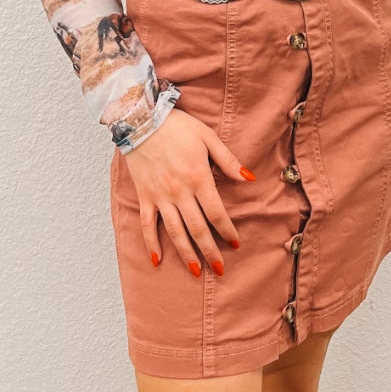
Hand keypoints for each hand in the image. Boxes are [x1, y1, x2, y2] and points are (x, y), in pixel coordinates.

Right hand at [121, 108, 250, 277]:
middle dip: (210, 250)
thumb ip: (228, 161)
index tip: (235, 243)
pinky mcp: (145, 196)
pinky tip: (158, 260)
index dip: (227, 231)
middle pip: (198, 228)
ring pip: (175, 232)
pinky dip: (152, 243)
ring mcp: (160, 196)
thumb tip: (249, 178)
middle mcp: (179, 192)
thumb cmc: (178, 126)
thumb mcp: (208, 138)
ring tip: (196, 271)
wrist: (141, 120)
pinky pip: (148, 225)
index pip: (216, 213)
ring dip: (186, 253)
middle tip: (220, 269)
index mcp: (198, 178)